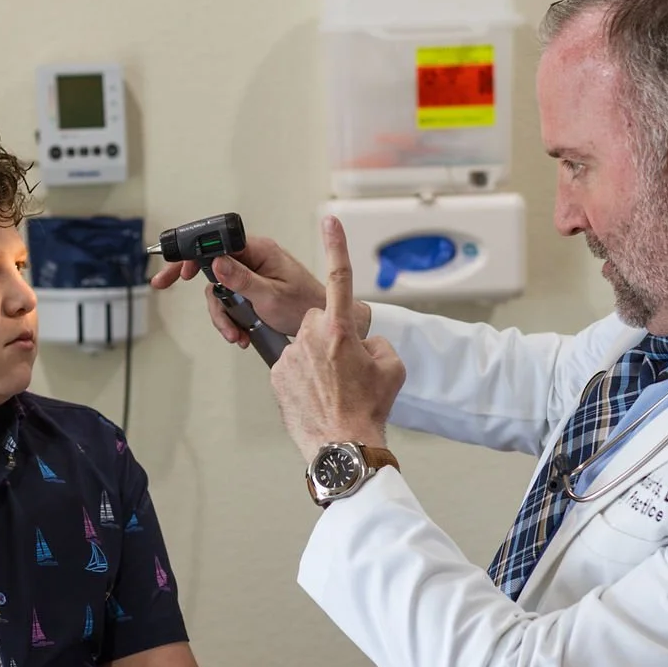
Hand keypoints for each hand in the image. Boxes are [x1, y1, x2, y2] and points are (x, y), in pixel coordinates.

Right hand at [150, 234, 333, 341]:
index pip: (217, 242)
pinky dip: (231, 320)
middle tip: (164, 282)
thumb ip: (241, 279)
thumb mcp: (270, 296)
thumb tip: (216, 262)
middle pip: (211, 265)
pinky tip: (240, 334)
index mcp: (259, 250)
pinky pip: (230, 301)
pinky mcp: (252, 291)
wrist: (326, 326)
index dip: (192, 253)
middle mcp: (254, 258)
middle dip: (195, 283)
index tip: (178, 269)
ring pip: (219, 290)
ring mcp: (252, 275)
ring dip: (222, 315)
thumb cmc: (306, 306)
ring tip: (234, 333)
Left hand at [270, 215, 406, 461]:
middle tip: (345, 367)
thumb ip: (376, 342)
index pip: (341, 279)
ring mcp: (290, 356)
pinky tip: (316, 396)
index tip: (331, 221)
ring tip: (331, 388)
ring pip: (304, 345)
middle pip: (319, 321)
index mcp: (342, 330)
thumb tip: (363, 341)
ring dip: (316, 359)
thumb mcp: (391, 368)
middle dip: (330, 335)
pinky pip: (291, 365)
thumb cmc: (368, 409)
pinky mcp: (276, 374)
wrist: (342, 445)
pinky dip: (302, 377)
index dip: (337, 247)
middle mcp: (311, 337)